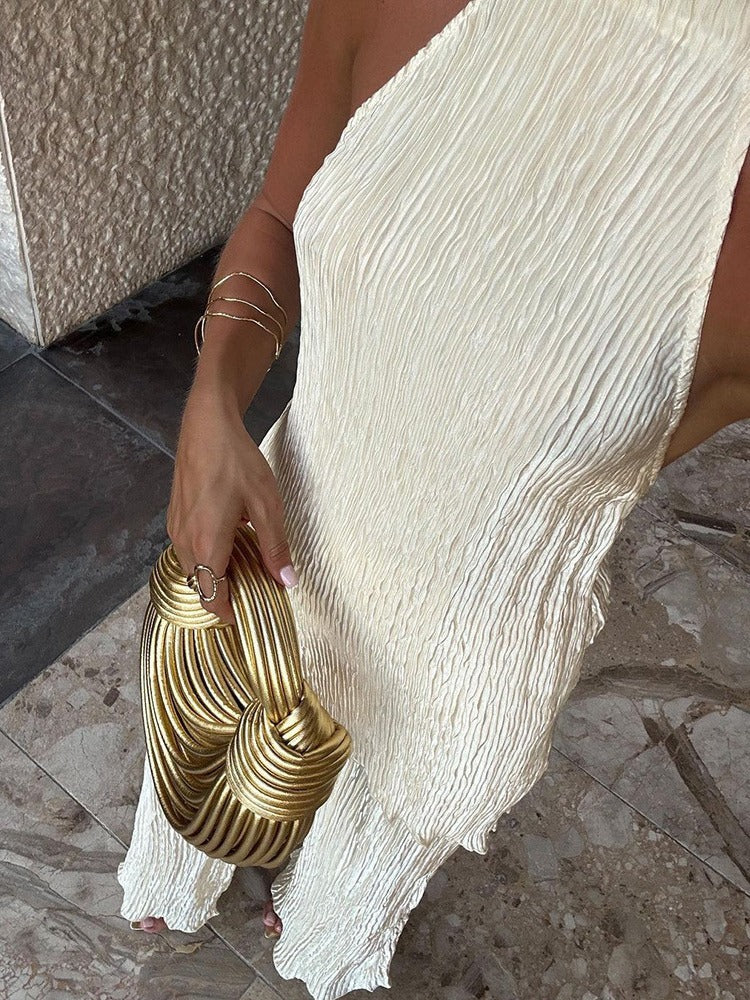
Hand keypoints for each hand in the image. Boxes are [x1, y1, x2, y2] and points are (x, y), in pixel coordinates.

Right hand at [166, 387, 297, 625]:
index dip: (229, 614)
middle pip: (202, 586)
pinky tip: (232, 539)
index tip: (250, 617)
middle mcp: (185, 542)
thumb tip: (287, 582)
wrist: (206, 425)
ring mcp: (176, 528)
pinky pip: (190, 549)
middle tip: (257, 588)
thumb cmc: (237, 462)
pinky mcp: (174, 516)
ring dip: (217, 573)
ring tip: (249, 563)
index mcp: (208, 545)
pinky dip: (208, 555)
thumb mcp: (267, 505)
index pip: (212, 599)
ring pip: (194, 568)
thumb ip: (275, 547)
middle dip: (227, 594)